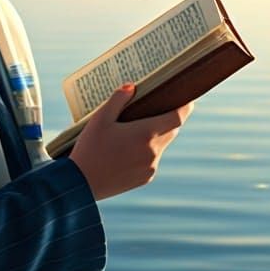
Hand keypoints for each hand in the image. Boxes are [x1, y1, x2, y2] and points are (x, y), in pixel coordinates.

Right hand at [68, 84, 193, 200]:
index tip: (188, 99)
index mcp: (146, 133)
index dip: (185, 107)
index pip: (178, 117)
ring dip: (154, 137)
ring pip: (161, 146)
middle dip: (166, 119)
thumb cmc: (89, 149)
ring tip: (132, 132)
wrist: (81, 184)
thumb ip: (117, 99)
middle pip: (171, 130)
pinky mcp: (145, 179)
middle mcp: (153, 151)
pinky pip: (152, 160)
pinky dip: (146, 152)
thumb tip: (131, 87)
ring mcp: (150, 167)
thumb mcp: (100, 119)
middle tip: (154, 110)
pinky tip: (126, 151)